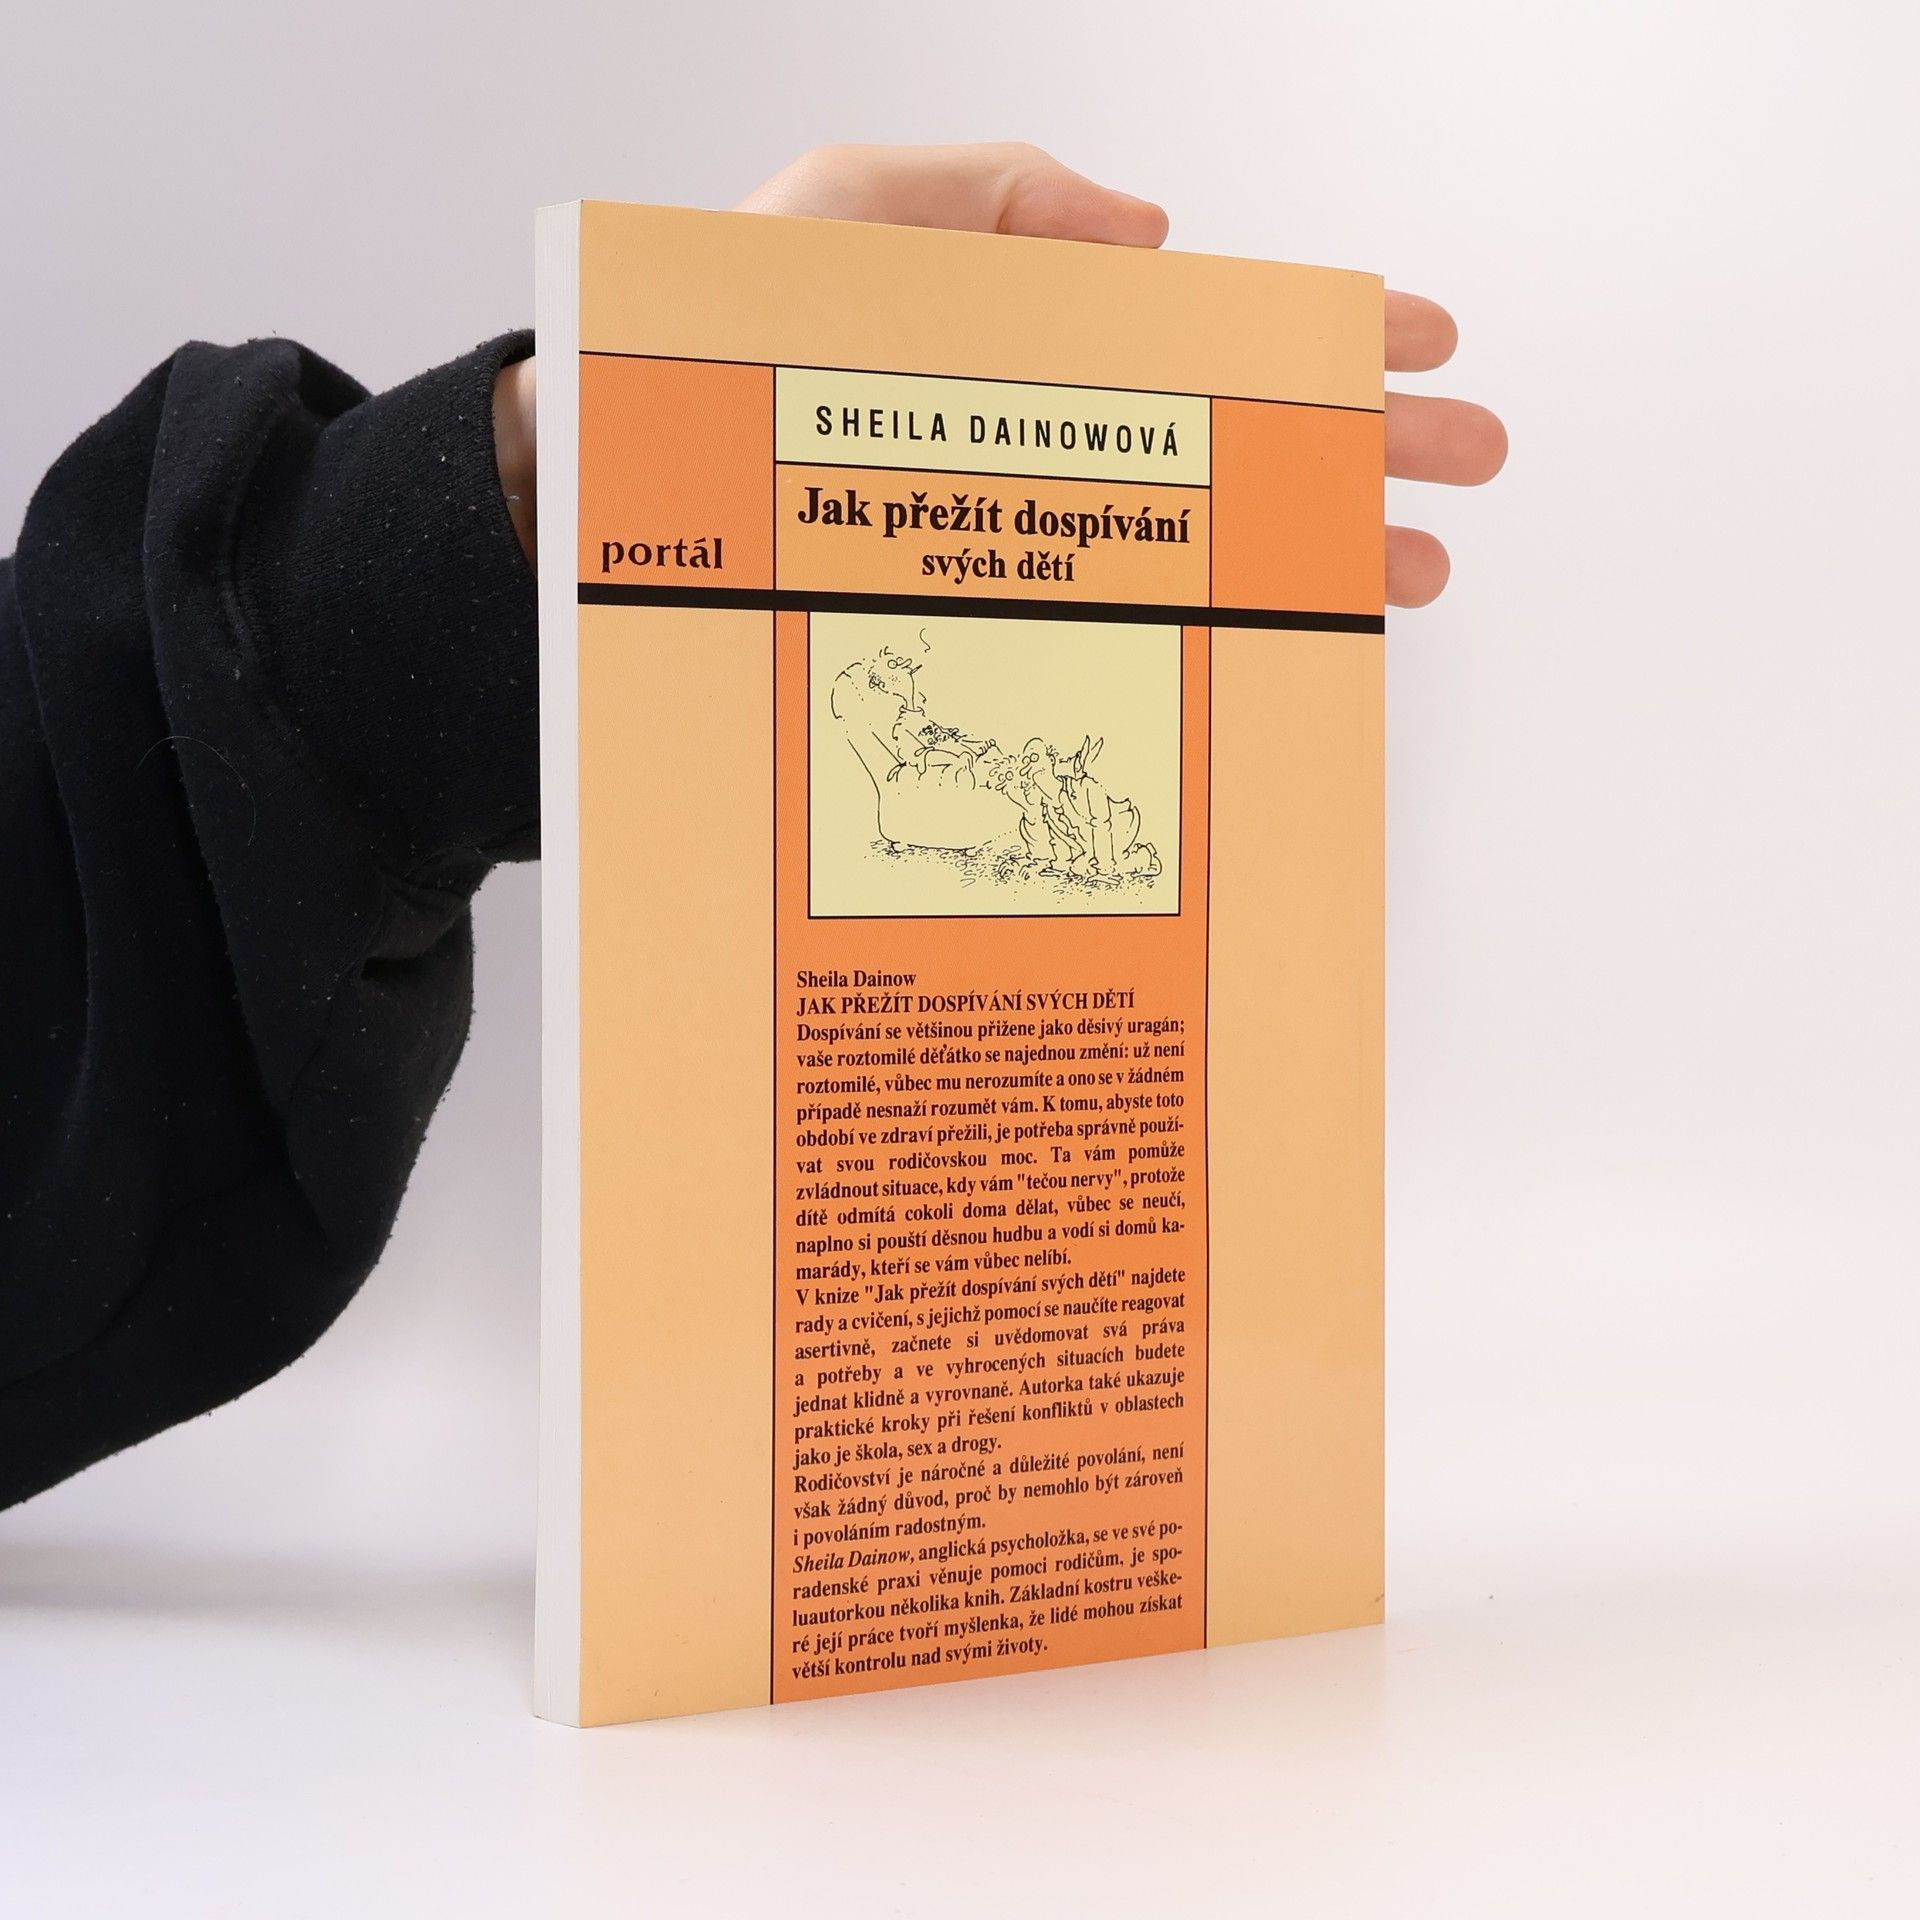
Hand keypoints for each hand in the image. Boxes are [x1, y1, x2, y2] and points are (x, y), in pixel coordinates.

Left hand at [497, 142, 1506, 604]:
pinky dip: (1204, 635)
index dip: (1319, 332)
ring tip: (1406, 571)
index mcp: (1031, 341)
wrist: (620, 491)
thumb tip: (1151, 235)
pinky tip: (1272, 648)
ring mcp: (1021, 539)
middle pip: (1233, 443)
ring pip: (1196, 545)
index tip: (1417, 340)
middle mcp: (1044, 449)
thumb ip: (992, 196)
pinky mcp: (981, 623)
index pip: (1208, 330)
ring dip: (1312, 551)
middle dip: (1359, 447)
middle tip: (1465, 464)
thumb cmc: (711, 347)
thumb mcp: (845, 212)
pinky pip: (1116, 630)